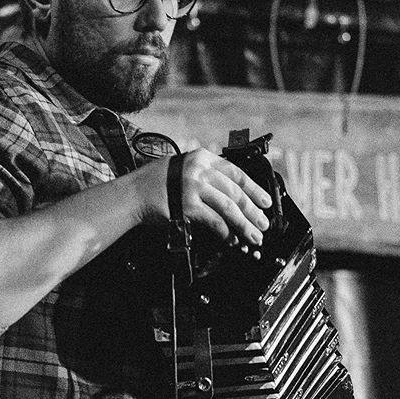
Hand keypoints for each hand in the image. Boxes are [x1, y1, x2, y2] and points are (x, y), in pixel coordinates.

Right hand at [133, 147, 271, 249]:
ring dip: (244, 224)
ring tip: (254, 236)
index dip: (254, 189)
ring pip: (229, 207)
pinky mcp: (187, 205)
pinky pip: (214, 220)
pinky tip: (233, 240)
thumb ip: (206, 174)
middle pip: (236, 192)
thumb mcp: (183, 168)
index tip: (266, 201)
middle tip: (263, 224)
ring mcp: (193, 187)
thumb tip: (232, 193)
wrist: (134, 193)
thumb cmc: (156, 183)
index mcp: (202, 158)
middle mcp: (200, 170)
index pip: (236, 173)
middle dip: (253, 211)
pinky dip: (226, 232)